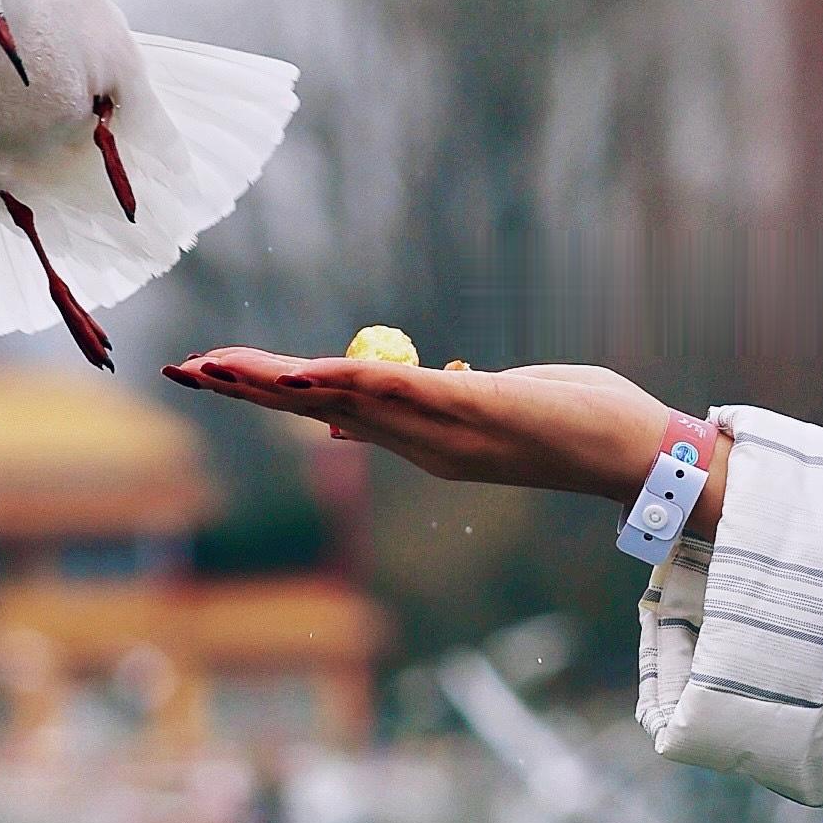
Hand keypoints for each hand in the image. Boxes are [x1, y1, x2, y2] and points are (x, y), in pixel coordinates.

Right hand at [161, 351, 723, 532]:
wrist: (639, 455)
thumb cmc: (579, 421)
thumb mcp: (494, 403)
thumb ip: (438, 399)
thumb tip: (379, 400)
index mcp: (422, 437)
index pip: (328, 410)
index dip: (268, 391)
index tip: (214, 373)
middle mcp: (420, 441)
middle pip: (315, 406)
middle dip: (246, 387)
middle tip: (182, 368)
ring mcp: (441, 429)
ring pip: (337, 399)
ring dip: (272, 382)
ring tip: (215, 368)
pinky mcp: (471, 410)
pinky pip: (392, 395)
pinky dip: (339, 382)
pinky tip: (295, 375)